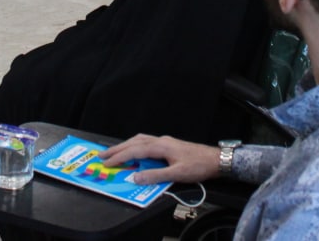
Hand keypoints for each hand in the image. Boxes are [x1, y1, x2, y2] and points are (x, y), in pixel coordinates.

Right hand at [98, 135, 219, 184]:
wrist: (215, 159)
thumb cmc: (198, 165)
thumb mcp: (177, 174)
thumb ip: (155, 176)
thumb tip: (136, 177)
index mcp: (161, 146)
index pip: (135, 151)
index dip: (120, 157)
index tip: (107, 162)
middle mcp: (161, 141)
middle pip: (134, 142)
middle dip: (118, 149)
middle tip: (103, 155)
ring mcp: (165, 141)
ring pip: (140, 140)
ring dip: (126, 146)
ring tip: (114, 152)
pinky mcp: (169, 145)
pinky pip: (147, 142)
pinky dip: (136, 145)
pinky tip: (135, 150)